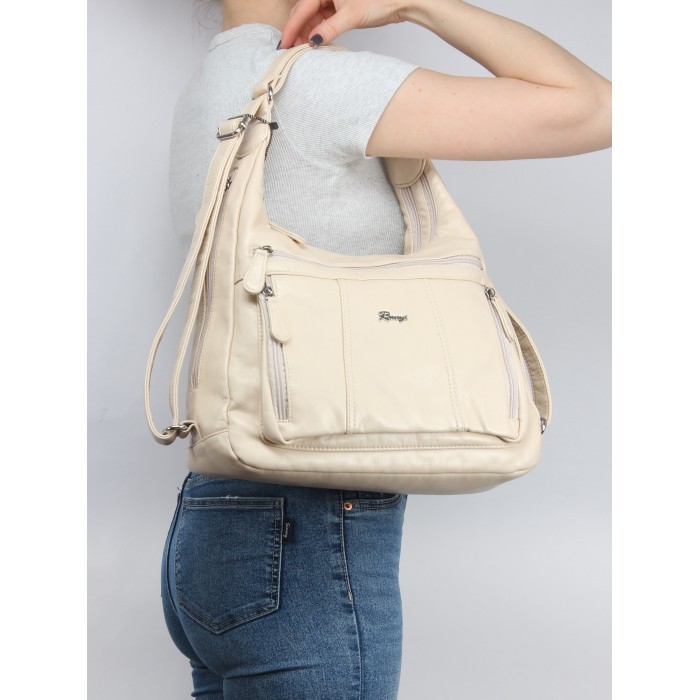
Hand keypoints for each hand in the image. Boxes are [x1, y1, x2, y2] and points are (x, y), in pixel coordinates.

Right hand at [279, 0, 406, 48]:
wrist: (397, 2)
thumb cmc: (378, 2)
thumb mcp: (351, 17)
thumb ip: (329, 29)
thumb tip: (312, 42)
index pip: (302, 9)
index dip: (292, 28)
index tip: (285, 44)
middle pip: (304, 13)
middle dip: (297, 32)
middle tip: (291, 51)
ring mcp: (332, 1)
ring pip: (312, 18)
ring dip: (307, 34)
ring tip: (303, 51)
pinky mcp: (339, 9)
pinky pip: (322, 21)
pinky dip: (318, 33)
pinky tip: (315, 44)